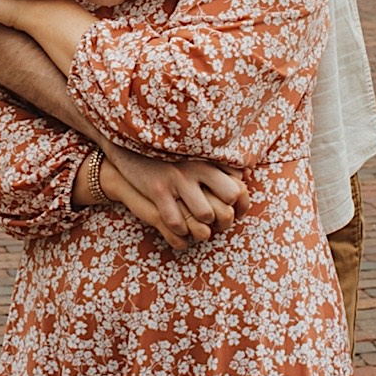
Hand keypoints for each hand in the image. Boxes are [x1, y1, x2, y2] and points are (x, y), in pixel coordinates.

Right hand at [100, 146, 250, 252]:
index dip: (241, 204)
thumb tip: (245, 175)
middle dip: (226, 214)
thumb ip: (219, 163)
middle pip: (230, 197)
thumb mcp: (194, 153)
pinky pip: (175, 221)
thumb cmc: (167, 153)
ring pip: (205, 214)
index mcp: (209, 159)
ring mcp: (178, 179)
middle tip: (216, 222)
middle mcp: (198, 167)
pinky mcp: (157, 190)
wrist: (130, 143)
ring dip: (203, 226)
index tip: (236, 212)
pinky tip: (178, 230)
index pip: (239, 184)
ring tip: (197, 227)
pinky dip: (179, 232)